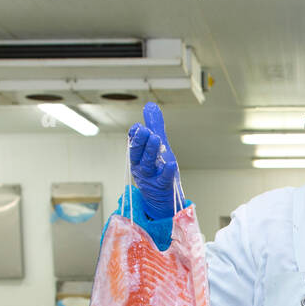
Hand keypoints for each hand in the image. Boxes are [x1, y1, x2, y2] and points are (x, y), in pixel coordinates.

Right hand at [128, 102, 178, 218]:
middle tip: (145, 130)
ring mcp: (152, 179)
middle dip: (141, 142)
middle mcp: (142, 168)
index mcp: (138, 159)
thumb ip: (154, 127)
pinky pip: (164, 180)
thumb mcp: (157, 148)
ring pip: (148, 165)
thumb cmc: (159, 171)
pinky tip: (171, 165)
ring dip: (151, 151)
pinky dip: (167, 172)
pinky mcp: (163, 188)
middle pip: (138, 154)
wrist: (162, 200)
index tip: (137, 127)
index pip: (133, 146)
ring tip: (156, 138)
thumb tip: (150, 106)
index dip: (135, 137)